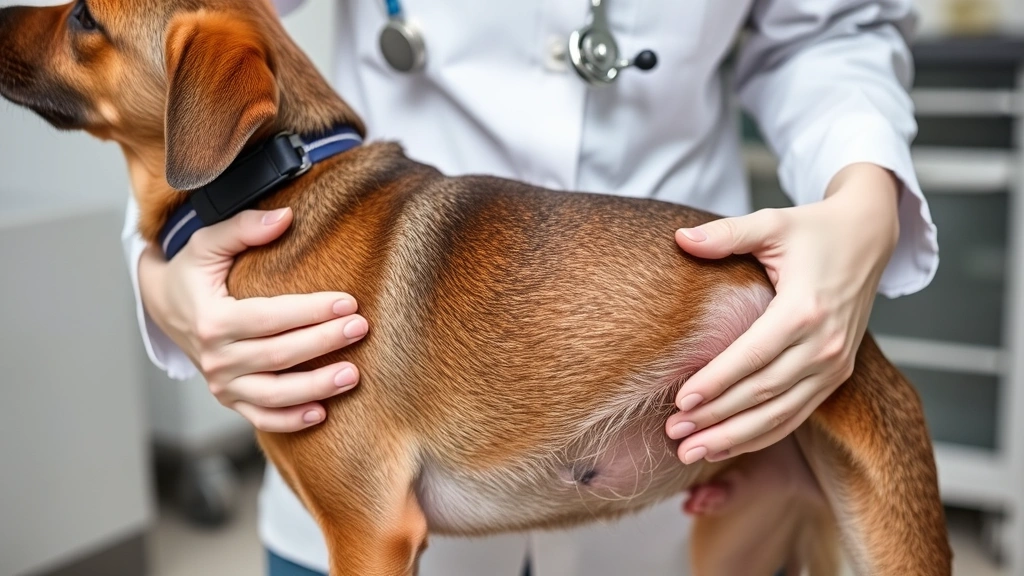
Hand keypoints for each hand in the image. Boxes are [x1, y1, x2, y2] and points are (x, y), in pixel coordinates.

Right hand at [138, 207, 367, 432]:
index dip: (310, 311)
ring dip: (316, 387)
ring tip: (353, 374)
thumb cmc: (192, 273)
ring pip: (274, 394)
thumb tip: (285, 216)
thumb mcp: (208, 243)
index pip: (270, 318)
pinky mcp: (229, 399)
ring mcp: (222, 384)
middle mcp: (216, 358)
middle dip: (324, 342)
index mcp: (211, 320)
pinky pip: (261, 418)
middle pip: (279, 355)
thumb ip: (243, 228)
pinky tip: (322, 412)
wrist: (164, 308)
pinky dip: (290, 420)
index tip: (348, 302)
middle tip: (361, 329)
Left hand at [666, 163, 899, 463]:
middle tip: (674, 434)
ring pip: (780, 413)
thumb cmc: (813, 230)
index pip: (754, 355)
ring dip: (734, 437)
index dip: (717, 381)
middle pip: (764, 392)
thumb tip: (680, 237)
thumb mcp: (771, 223)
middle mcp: (825, 343)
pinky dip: (760, 435)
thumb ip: (725, 234)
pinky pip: (795, 414)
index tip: (681, 400)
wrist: (868, 238)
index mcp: (806, 308)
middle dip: (716, 418)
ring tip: (691, 451)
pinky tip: (724, 446)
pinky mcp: (836, 375)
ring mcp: (834, 364)